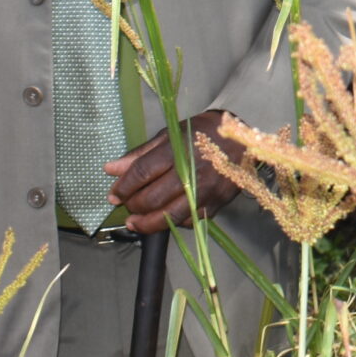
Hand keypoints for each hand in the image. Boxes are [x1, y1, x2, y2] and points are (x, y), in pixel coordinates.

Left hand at [105, 111, 244, 234]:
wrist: (244, 140)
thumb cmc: (203, 133)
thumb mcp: (170, 134)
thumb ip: (140, 154)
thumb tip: (110, 169)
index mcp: (177, 149)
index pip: (142, 173)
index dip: (123, 186)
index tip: (113, 194)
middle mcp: (191, 172)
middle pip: (153, 198)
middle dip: (133, 205)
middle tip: (125, 205)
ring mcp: (205, 191)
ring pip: (169, 216)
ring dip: (147, 223)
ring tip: (135, 223)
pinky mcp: (216, 204)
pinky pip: (189, 220)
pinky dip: (173, 222)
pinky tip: (163, 218)